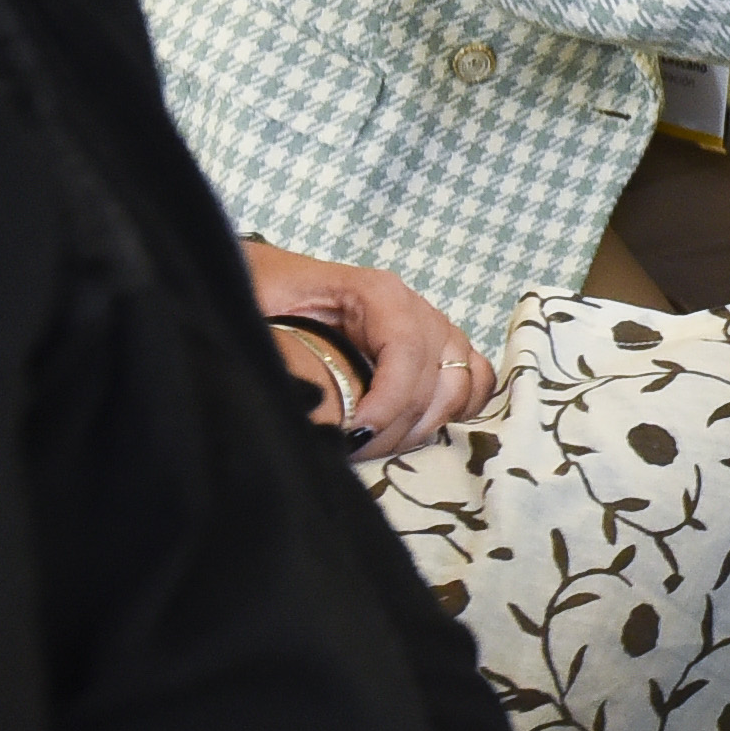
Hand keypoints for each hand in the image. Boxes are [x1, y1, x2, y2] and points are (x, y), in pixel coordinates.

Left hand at [238, 239, 496, 455]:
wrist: (259, 280)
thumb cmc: (260, 290)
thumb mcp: (255, 302)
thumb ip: (272, 334)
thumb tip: (291, 389)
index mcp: (377, 292)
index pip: (408, 350)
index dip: (390, 402)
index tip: (355, 436)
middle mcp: (414, 307)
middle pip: (435, 378)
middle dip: (397, 427)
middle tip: (352, 451)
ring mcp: (433, 327)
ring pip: (459, 385)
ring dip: (422, 427)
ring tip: (375, 446)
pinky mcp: (438, 348)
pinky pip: (473, 379)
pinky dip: (458, 410)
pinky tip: (417, 430)